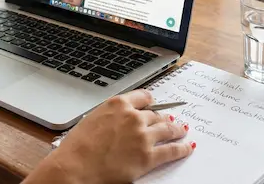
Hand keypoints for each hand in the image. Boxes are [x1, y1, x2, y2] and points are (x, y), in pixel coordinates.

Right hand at [25, 90, 192, 183]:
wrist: (76, 167)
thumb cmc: (78, 146)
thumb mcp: (93, 119)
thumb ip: (111, 116)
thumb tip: (120, 121)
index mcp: (118, 104)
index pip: (144, 97)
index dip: (151, 103)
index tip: (154, 106)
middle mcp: (133, 117)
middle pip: (156, 115)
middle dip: (164, 119)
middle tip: (170, 122)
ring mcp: (143, 136)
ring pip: (167, 130)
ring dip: (177, 131)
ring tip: (182, 132)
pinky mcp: (149, 156)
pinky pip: (172, 150)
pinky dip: (182, 148)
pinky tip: (187, 147)